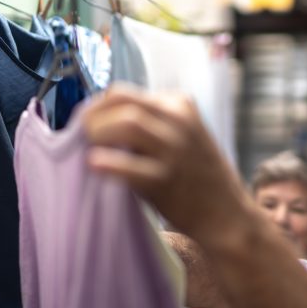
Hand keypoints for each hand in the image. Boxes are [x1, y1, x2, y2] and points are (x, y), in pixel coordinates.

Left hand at [82, 85, 251, 244]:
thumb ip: (151, 122)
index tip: (87, 121)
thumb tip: (100, 120)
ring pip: (127, 125)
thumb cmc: (197, 175)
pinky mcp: (166, 180)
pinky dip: (107, 163)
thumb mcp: (183, 135)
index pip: (125, 93)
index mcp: (179, 105)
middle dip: (93, 116)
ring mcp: (175, 150)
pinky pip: (129, 166)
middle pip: (123, 102)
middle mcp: (179, 122)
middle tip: (79, 134)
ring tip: (86, 150)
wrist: (227, 214)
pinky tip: (94, 166)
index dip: (98, 106)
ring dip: (98, 134)